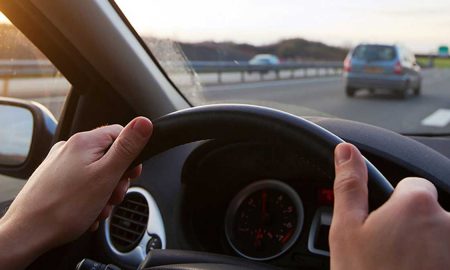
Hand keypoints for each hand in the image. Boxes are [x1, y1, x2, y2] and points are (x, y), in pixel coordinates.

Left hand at [0, 117, 151, 269]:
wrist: (27, 233)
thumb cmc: (64, 208)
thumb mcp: (107, 175)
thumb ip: (127, 148)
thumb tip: (144, 122)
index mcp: (84, 142)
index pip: (120, 134)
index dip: (131, 154)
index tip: (132, 174)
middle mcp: (69, 148)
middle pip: (108, 155)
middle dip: (117, 179)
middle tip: (113, 196)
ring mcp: (59, 164)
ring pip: (96, 172)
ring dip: (104, 192)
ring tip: (99, 209)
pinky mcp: (53, 180)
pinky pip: (81, 184)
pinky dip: (90, 197)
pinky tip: (88, 212)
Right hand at [330, 143, 449, 269]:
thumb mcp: (346, 230)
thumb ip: (350, 185)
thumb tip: (346, 151)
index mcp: (417, 205)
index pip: (413, 187)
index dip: (394, 206)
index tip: (383, 229)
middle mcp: (449, 223)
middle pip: (431, 213)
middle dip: (413, 228)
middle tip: (390, 255)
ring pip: (441, 236)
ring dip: (428, 248)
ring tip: (404, 269)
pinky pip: (444, 252)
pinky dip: (435, 260)